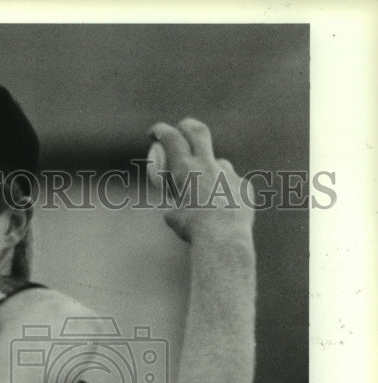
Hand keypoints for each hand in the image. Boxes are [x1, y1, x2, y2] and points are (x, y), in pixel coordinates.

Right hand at [150, 119, 254, 244]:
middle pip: (198, 131)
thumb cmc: (193, 231)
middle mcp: (208, 165)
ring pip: (220, 165)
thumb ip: (176, 207)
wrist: (224, 239)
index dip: (162, 131)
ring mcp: (229, 174)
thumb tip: (174, 209)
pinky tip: (227, 213)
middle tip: (182, 131)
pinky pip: (234, 186)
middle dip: (187, 127)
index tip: (155, 134)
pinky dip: (228, 196)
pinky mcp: (244, 186)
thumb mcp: (175, 219)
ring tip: (211, 198)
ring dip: (213, 174)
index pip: (172, 138)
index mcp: (186, 170)